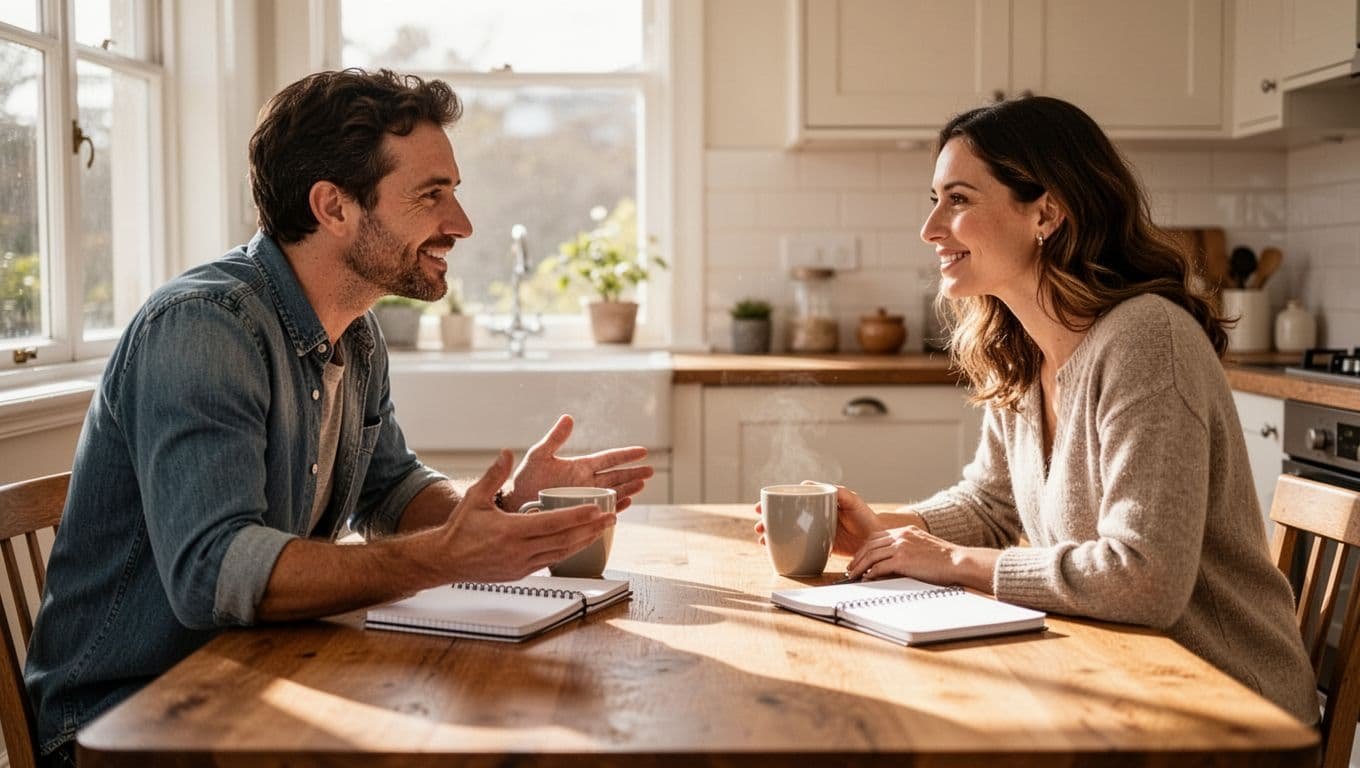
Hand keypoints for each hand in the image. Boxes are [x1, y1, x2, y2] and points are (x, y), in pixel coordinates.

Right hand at [432, 450, 616, 581]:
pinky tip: (579, 543)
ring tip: (602, 530)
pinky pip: (551, 561)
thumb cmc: (460, 528)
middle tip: (611, 518)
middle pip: (564, 540)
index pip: (552, 523)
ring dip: (584, 542)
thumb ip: (494, 475)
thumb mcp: (474, 498)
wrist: (446, 560)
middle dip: (590, 529)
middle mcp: (519, 551)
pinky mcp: (521, 573)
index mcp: (511, 531)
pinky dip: (568, 551)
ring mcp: (522, 565)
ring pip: (561, 554)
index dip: (576, 516)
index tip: (596, 509)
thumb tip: (507, 453)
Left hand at [505, 415, 652, 512]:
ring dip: (628, 489)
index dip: (626, 455)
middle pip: (617, 476)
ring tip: (642, 485)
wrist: (514, 504)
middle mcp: (587, 482)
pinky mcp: (581, 513)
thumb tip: (568, 418)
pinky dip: (615, 507)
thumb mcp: (539, 455)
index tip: (643, 451)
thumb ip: (554, 439)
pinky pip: (603, 509)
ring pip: (614, 492)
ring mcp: (586, 498)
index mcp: (581, 466)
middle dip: (634, 473)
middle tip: (650, 471)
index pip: (609, 458)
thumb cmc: (525, 479)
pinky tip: (625, 504)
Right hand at [752, 483, 885, 554]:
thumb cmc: (866, 517)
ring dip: (771, 533)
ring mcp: (813, 530)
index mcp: (817, 501)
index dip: (773, 502)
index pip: (790, 498)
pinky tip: (774, 550)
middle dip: (767, 519)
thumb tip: (808, 483)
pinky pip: (796, 545)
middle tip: (758, 525)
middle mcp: (812, 514)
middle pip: (783, 515)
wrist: (875, 541)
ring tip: (762, 538)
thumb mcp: (852, 500)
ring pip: (786, 530)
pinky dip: (783, 547)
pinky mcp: (817, 545)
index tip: (761, 506)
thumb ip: (835, 491)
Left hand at [846, 524, 998, 590]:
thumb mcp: (923, 546)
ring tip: (853, 575)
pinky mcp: (903, 559)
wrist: (959, 561)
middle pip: (870, 544)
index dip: (865, 548)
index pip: (877, 537)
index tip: (859, 558)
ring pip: (871, 555)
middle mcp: (901, 535)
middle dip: (858, 557)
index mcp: (905, 531)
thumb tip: (894, 562)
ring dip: (859, 566)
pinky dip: (870, 573)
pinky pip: (879, 566)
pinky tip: (867, 579)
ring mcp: (901, 546)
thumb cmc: (946, 559)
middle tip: (850, 568)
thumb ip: (908, 549)